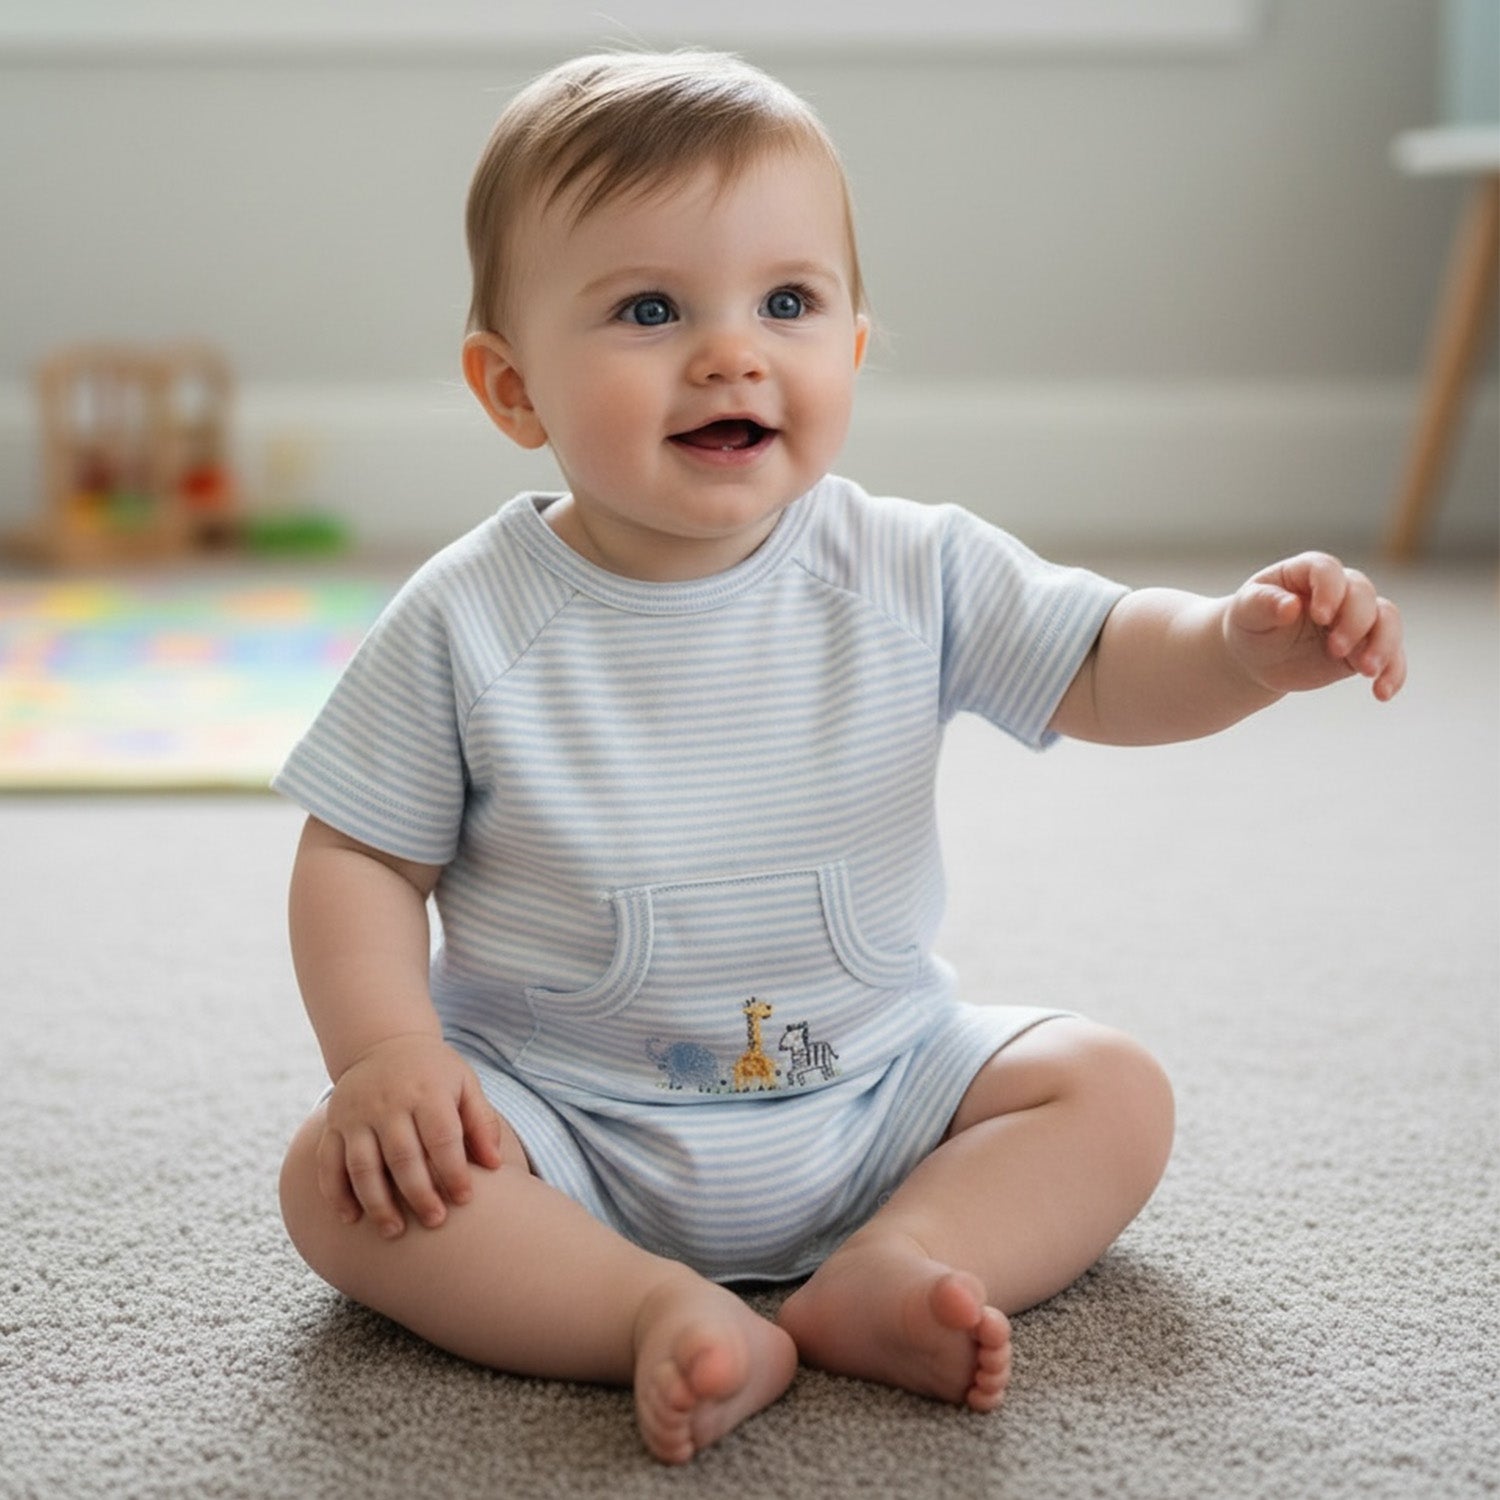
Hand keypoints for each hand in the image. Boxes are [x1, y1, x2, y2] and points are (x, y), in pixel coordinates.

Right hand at [318, 1034, 504, 1238]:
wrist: (382, 1043)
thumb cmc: (433, 1073)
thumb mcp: (464, 1083)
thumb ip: (481, 1122)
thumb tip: (495, 1164)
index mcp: (427, 1092)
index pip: (441, 1137)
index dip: (453, 1171)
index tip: (465, 1199)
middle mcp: (389, 1103)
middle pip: (402, 1157)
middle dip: (419, 1194)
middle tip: (435, 1222)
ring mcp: (357, 1115)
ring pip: (362, 1166)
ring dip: (377, 1203)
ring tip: (394, 1232)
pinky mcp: (334, 1124)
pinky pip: (329, 1163)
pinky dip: (336, 1194)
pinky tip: (351, 1219)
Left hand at [1225, 552, 1405, 701]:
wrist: (1258, 655)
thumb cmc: (1252, 623)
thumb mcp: (1247, 612)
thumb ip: (1264, 603)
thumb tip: (1290, 606)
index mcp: (1307, 573)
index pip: (1327, 570)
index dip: (1330, 590)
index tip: (1320, 616)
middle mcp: (1339, 589)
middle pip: (1363, 595)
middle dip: (1355, 622)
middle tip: (1334, 648)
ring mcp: (1357, 618)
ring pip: (1387, 620)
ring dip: (1383, 644)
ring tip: (1366, 670)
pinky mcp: (1365, 647)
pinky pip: (1392, 655)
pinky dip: (1393, 672)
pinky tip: (1382, 693)